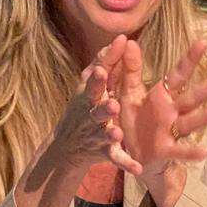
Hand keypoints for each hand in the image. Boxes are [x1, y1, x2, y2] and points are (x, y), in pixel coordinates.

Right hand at [50, 55, 131, 172]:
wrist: (68, 145)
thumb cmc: (84, 106)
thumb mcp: (91, 84)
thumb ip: (105, 61)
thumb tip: (121, 39)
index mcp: (89, 95)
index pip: (94, 84)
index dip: (98, 78)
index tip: (102, 70)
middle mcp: (91, 114)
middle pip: (96, 110)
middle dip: (103, 107)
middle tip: (112, 104)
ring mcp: (97, 134)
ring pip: (104, 133)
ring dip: (109, 133)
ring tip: (117, 132)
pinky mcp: (104, 151)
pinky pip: (116, 158)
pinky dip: (126, 163)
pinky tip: (138, 168)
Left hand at [100, 37, 206, 185]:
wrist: (129, 153)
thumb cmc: (134, 120)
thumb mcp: (128, 93)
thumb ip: (131, 70)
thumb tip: (130, 41)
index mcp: (162, 95)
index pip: (179, 74)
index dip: (190, 59)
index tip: (203, 42)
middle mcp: (171, 111)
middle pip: (193, 97)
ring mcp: (170, 130)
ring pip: (191, 122)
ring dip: (206, 117)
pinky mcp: (165, 150)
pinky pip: (179, 151)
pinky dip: (191, 152)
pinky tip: (204, 152)